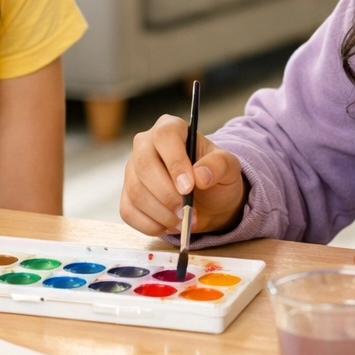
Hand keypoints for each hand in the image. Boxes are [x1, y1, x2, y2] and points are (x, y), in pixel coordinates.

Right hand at [120, 114, 246, 236]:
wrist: (208, 199)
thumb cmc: (214, 176)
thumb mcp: (227, 166)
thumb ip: (218, 165)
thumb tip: (200, 176)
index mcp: (171, 128)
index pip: (164, 137)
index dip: (175, 162)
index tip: (188, 187)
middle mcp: (146, 144)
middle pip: (144, 165)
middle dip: (166, 194)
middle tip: (186, 212)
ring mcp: (133, 170)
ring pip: (135, 191)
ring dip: (161, 213)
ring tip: (184, 221)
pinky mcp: (127, 194)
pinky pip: (128, 211)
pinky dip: (150, 225)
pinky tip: (169, 225)